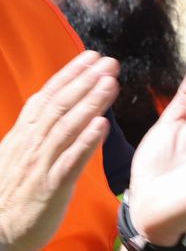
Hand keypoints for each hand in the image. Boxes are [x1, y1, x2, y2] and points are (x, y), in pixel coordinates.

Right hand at [0, 50, 118, 250]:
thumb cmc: (9, 194)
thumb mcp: (17, 156)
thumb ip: (37, 133)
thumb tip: (54, 108)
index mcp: (23, 136)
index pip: (47, 97)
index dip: (70, 75)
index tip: (92, 56)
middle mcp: (31, 145)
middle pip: (59, 107)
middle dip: (85, 81)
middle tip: (110, 62)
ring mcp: (40, 165)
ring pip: (66, 128)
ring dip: (90, 104)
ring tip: (111, 84)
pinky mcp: (50, 188)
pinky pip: (69, 162)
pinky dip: (85, 142)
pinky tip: (102, 126)